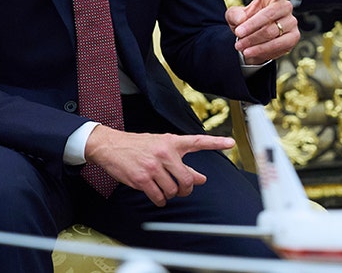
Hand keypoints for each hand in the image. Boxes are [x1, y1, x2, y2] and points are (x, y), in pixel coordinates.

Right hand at [84, 126, 235, 205]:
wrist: (111, 146)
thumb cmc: (138, 146)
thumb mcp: (162, 147)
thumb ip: (182, 161)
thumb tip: (201, 178)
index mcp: (172, 142)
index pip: (198, 141)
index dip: (216, 142)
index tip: (230, 143)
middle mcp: (165, 153)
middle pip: (187, 179)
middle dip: (187, 189)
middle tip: (182, 189)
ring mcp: (154, 166)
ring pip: (173, 190)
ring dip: (170, 194)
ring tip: (164, 189)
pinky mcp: (142, 179)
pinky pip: (159, 197)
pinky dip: (159, 200)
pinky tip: (156, 195)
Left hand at [227, 0, 305, 63]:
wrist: (250, 45)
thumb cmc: (244, 26)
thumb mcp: (233, 17)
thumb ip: (234, 15)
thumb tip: (242, 19)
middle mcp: (285, 7)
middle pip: (270, 13)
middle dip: (252, 25)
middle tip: (237, 34)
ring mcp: (292, 22)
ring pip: (272, 31)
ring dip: (254, 40)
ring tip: (239, 46)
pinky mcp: (294, 38)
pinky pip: (278, 44)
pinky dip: (261, 50)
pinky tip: (249, 52)